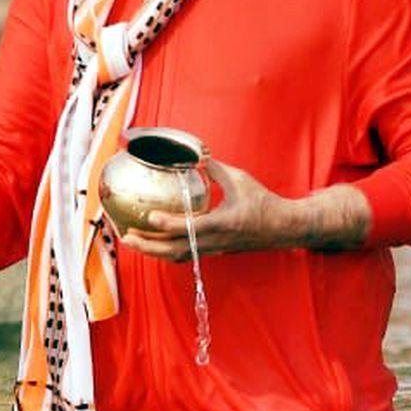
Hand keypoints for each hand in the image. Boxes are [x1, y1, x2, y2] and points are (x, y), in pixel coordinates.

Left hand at [120, 159, 370, 260]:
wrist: (284, 227)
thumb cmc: (263, 202)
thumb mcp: (240, 179)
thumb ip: (214, 168)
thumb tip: (195, 154)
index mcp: (223, 223)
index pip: (189, 228)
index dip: (167, 224)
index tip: (148, 216)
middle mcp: (216, 241)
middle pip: (176, 250)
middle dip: (148, 246)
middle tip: (126, 236)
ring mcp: (214, 250)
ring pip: (178, 256)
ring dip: (153, 251)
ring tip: (132, 241)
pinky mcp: (214, 252)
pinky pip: (186, 255)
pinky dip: (165, 252)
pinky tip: (152, 244)